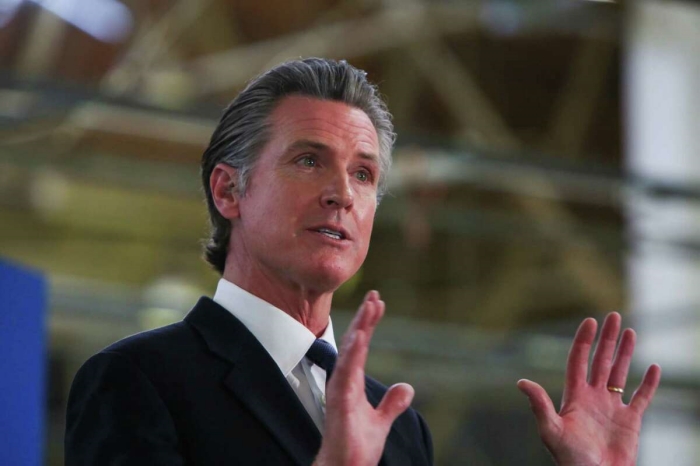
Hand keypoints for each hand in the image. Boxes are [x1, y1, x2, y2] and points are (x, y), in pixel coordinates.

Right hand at [313, 291, 414, 465]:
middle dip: (365, 318)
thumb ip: (392, 404)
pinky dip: (353, 352)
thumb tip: (407, 388)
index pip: (361, 346)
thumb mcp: (381, 422)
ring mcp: (341, 389)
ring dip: (360, 328)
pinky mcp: (340, 400)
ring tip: (370, 307)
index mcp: (352, 382)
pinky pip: (346, 371)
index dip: (369, 324)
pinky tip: (360, 335)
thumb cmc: (356, 447)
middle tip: (375, 295)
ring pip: (350, 351)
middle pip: (355, 342)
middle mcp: (344, 381)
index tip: (378, 303)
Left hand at [517, 312, 660, 465]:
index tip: (590, 321)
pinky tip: (653, 367)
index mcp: (575, 396)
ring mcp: (612, 408)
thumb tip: (521, 381)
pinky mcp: (630, 422)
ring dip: (624, 353)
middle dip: (606, 338)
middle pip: (600, 360)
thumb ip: (539, 405)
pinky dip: (649, 383)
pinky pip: (641, 397)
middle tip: (613, 315)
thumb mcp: (551, 430)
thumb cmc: (570, 459)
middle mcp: (593, 397)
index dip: (584, 340)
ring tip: (630, 331)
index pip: (579, 360)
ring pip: (619, 373)